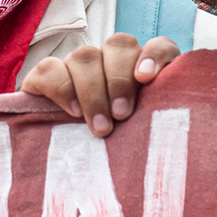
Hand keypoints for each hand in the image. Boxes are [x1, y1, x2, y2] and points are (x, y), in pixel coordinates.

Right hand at [19, 34, 179, 135]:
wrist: (79, 171)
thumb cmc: (125, 151)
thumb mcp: (147, 138)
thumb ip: (159, 125)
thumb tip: (170, 130)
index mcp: (143, 70)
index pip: (158, 46)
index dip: (154, 55)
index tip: (146, 79)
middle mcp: (111, 61)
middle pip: (118, 45)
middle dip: (119, 80)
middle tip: (121, 115)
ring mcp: (77, 66)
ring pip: (85, 55)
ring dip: (92, 90)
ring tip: (100, 127)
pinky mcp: (46, 78)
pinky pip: (48, 68)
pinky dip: (61, 87)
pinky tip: (72, 111)